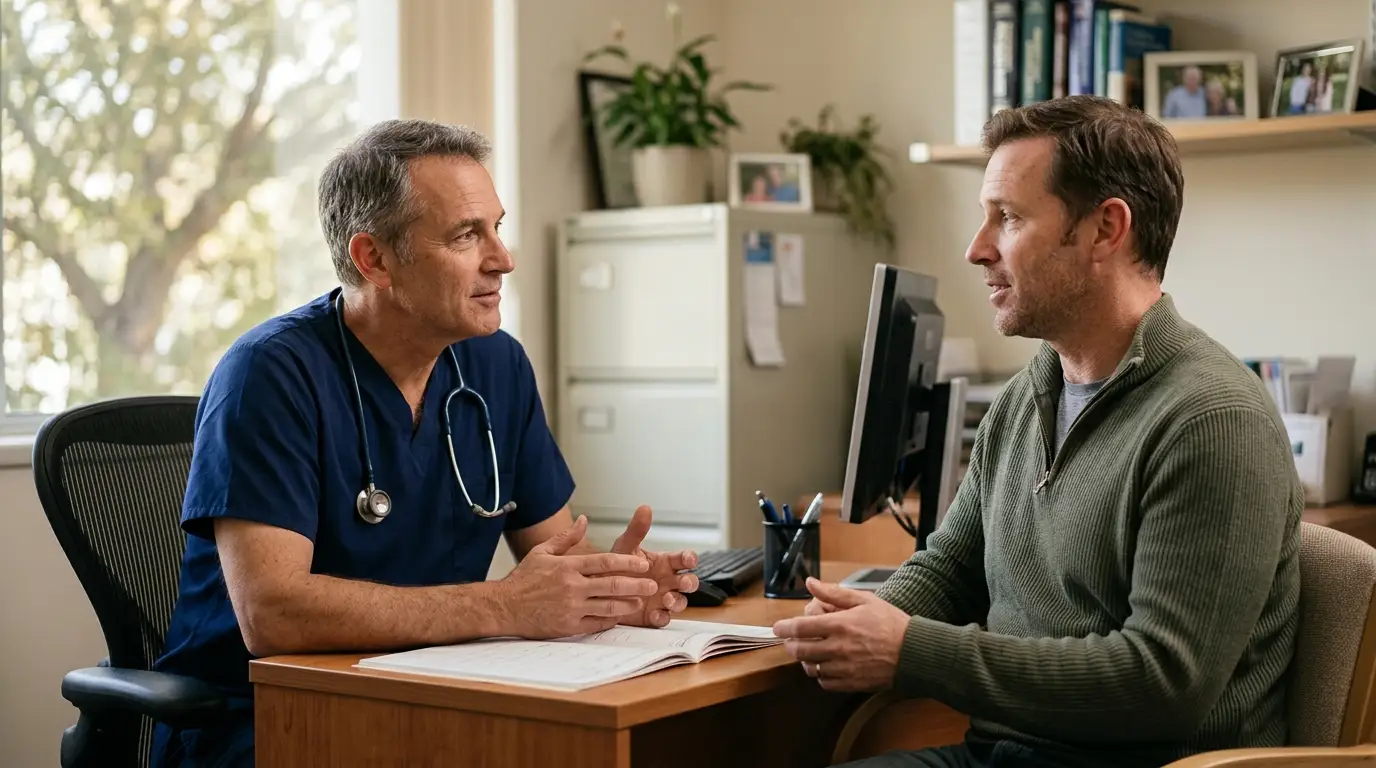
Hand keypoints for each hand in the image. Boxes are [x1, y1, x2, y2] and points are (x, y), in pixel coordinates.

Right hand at [497, 515, 658, 637]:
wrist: (504, 607)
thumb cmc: (523, 579)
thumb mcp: (542, 552)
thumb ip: (566, 537)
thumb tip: (584, 520)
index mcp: (567, 567)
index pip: (604, 562)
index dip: (627, 562)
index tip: (642, 563)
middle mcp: (572, 587)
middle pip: (612, 585)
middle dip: (636, 584)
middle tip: (652, 584)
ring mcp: (571, 608)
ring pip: (609, 606)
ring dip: (628, 604)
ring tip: (641, 601)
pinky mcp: (568, 626)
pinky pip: (597, 624)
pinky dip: (611, 620)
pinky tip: (620, 616)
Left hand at [611, 505, 697, 627]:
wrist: (597, 589)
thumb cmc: (616, 566)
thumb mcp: (625, 547)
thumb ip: (636, 530)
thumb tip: (645, 508)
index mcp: (665, 563)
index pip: (685, 559)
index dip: (690, 558)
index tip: (688, 559)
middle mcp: (668, 581)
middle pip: (689, 582)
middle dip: (689, 582)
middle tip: (682, 582)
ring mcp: (662, 599)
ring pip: (681, 602)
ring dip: (677, 601)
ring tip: (666, 599)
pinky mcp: (653, 615)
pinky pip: (664, 619)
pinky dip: (662, 617)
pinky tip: (654, 614)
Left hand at [771, 578, 909, 692]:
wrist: (914, 652)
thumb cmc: (890, 623)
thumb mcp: (864, 600)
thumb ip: (833, 593)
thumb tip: (811, 583)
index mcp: (839, 625)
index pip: (800, 628)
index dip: (784, 628)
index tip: (778, 628)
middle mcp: (838, 648)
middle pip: (800, 651)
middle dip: (791, 645)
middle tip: (791, 641)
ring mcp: (844, 668)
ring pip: (810, 669)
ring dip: (804, 661)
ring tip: (809, 653)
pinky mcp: (851, 683)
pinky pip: (825, 683)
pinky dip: (820, 675)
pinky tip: (825, 666)